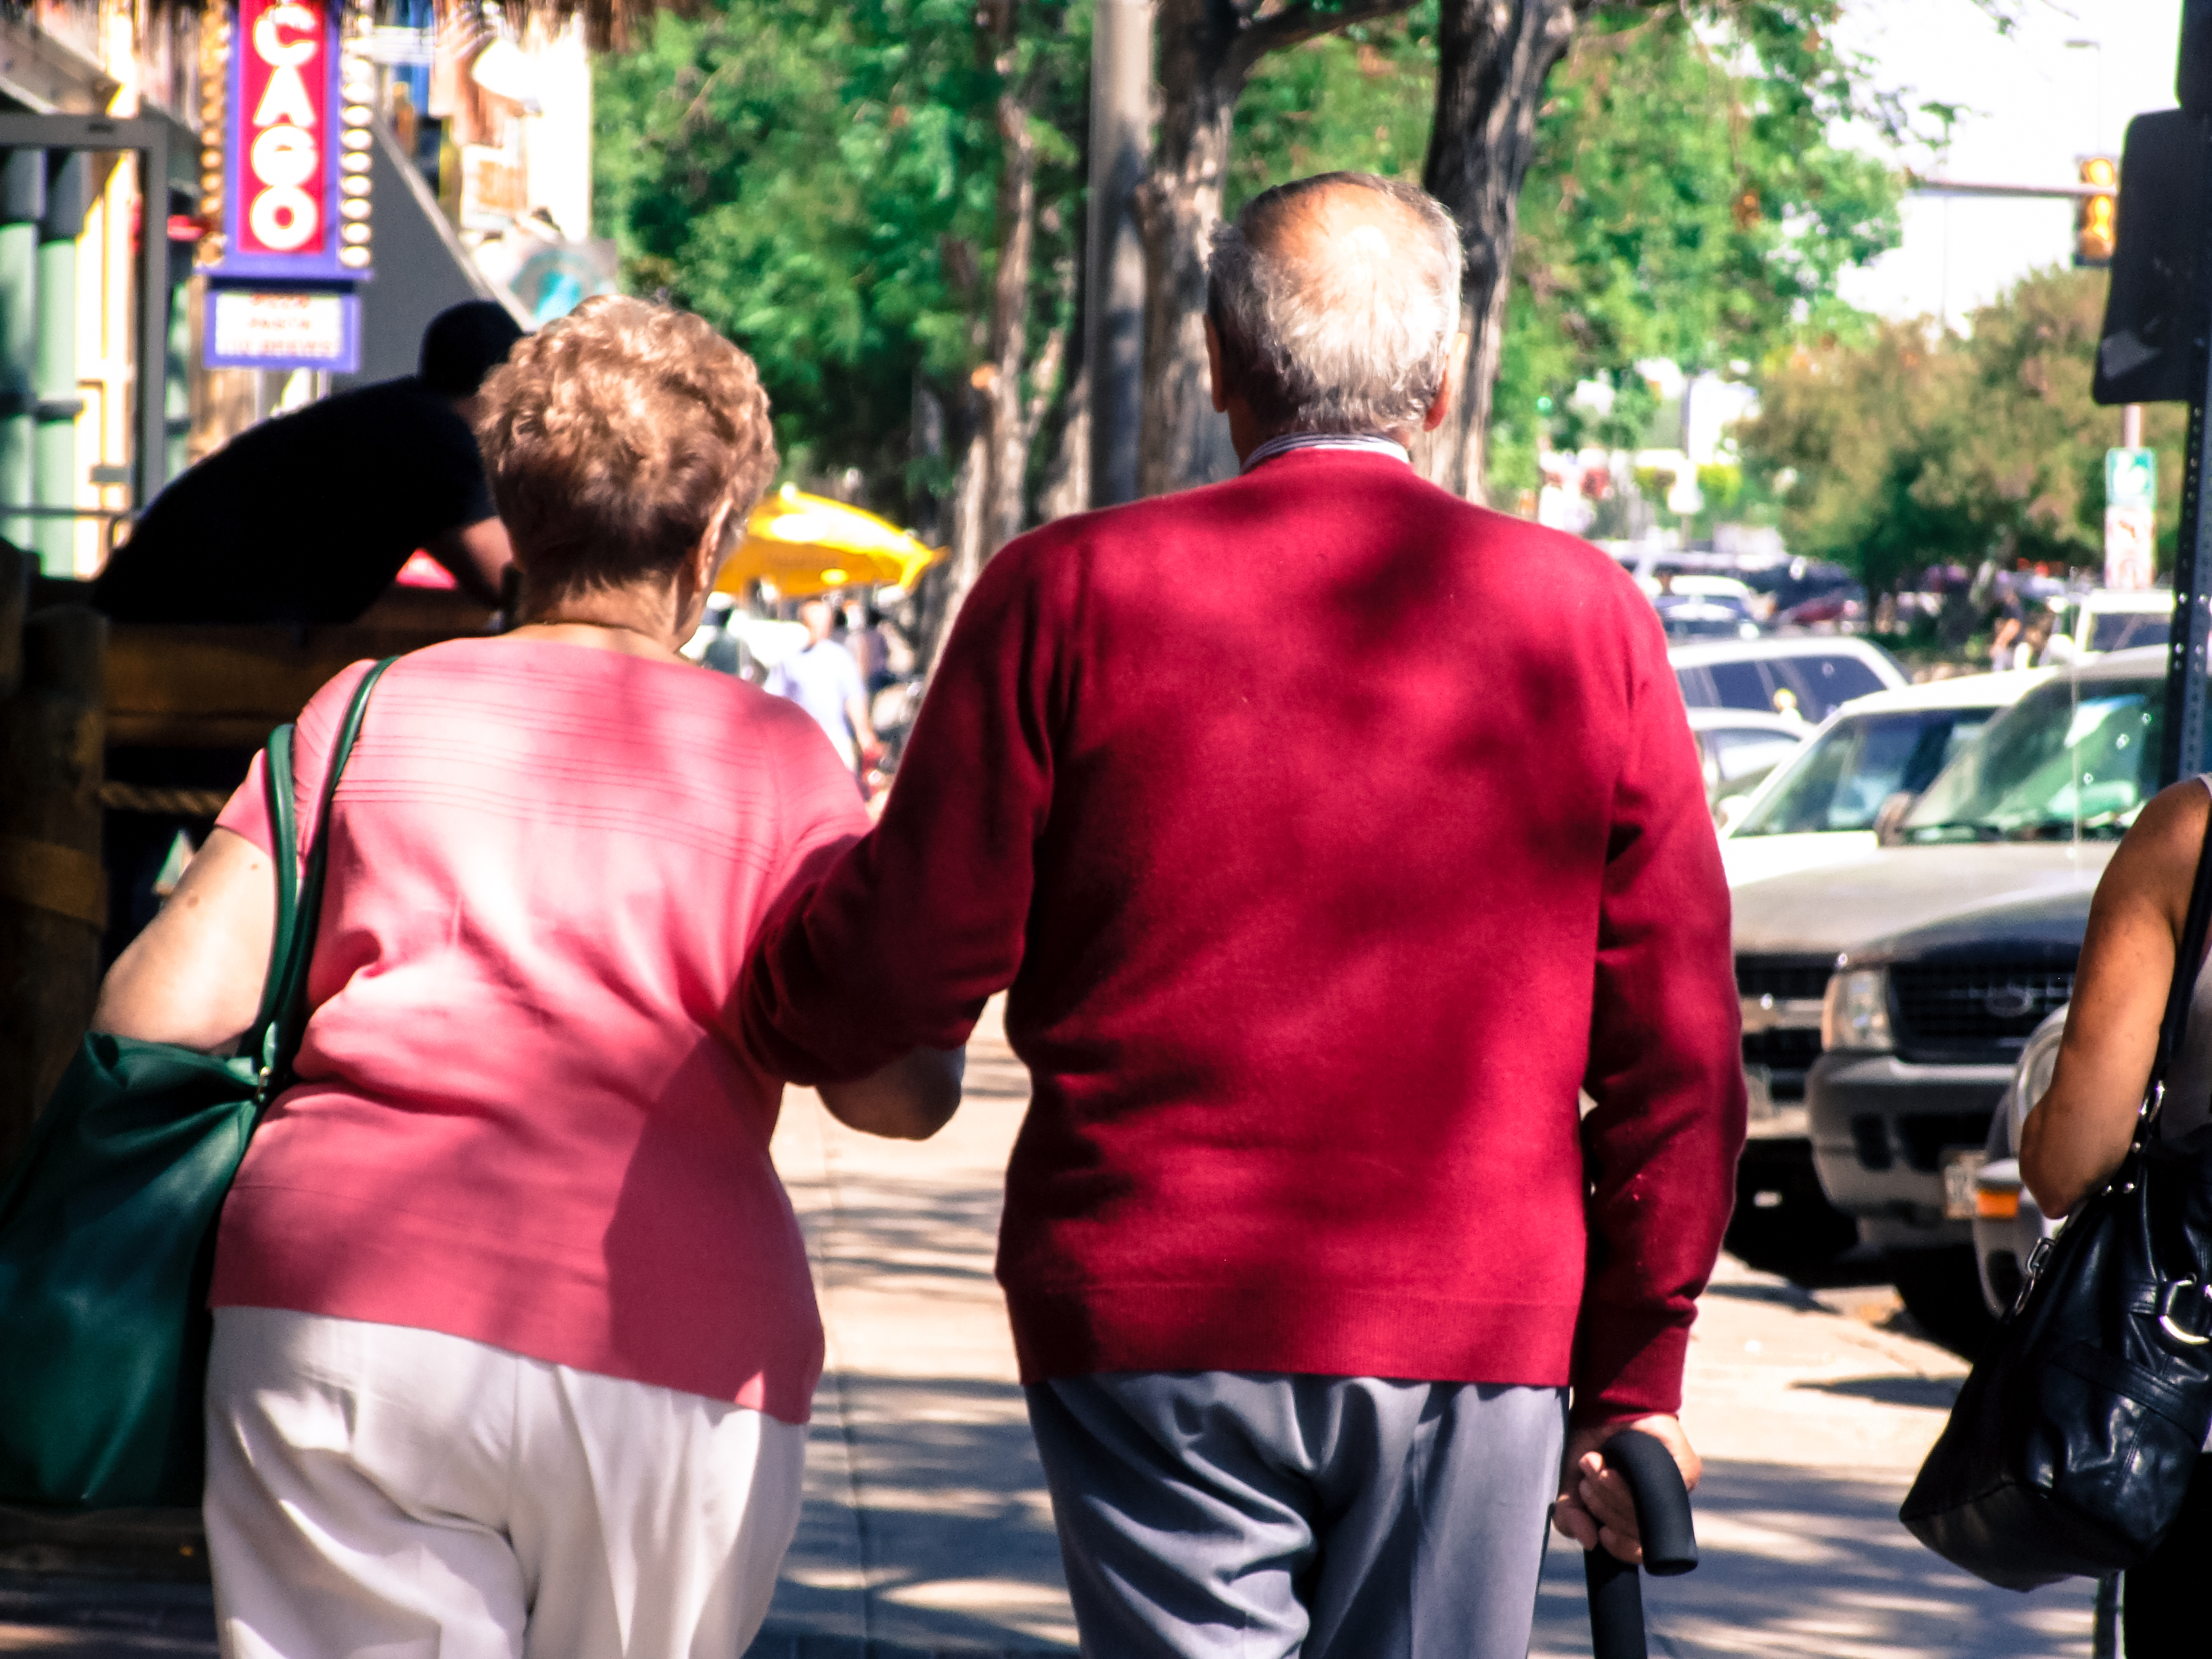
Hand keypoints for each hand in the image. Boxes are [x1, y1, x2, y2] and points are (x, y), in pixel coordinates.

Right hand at [1551, 1413, 1699, 1564]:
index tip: (1599, 1533)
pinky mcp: (1686, 1470)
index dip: (1620, 1548)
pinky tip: (1611, 1465)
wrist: (1601, 1405)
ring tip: (1593, 1464)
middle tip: (1586, 1480)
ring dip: (1608, 1493)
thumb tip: (1591, 1542)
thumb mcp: (1567, 1485)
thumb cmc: (1588, 1445)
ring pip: (1644, 1514)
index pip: (1639, 1551)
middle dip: (1602, 1508)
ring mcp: (1675, 1489)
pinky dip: (1626, 1483)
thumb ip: (1570, 1517)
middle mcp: (1658, 1507)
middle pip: (1636, 1531)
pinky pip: (1658, 1494)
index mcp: (1635, 1516)